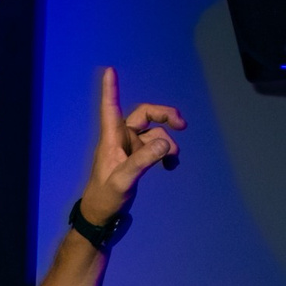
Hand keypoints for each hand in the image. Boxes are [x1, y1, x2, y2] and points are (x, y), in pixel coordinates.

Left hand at [78, 67, 185, 225]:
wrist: (103, 215)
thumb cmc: (105, 197)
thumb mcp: (123, 180)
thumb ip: (143, 161)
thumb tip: (165, 143)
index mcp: (111, 138)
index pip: (111, 108)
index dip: (110, 89)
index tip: (109, 70)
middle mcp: (121, 138)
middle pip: (145, 114)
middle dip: (165, 116)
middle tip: (183, 124)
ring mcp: (130, 147)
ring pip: (156, 134)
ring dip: (169, 144)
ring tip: (173, 161)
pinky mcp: (137, 158)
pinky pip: (157, 147)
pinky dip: (166, 153)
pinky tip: (171, 166)